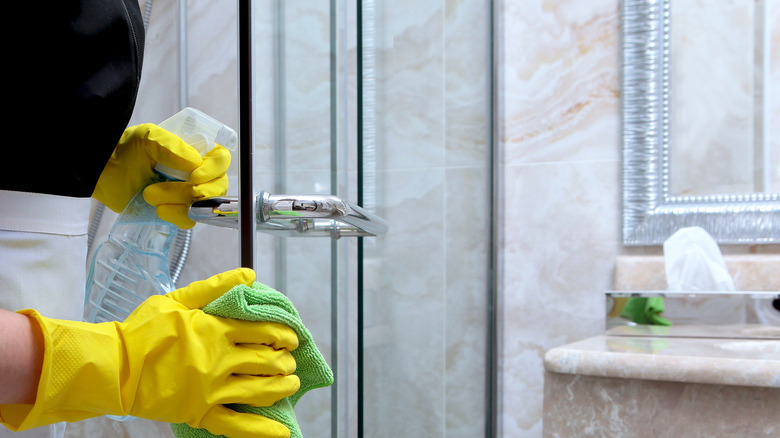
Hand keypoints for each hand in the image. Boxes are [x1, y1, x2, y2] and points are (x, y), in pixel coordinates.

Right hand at [0, 268, 299, 437]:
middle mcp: (219, 360)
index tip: (291, 337)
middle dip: (285, 361)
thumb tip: (250, 274)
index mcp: (215, 330)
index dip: (283, 334)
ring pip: (259, 390)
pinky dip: (261, 430)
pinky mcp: (200, 412)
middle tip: (290, 361)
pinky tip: (282, 431)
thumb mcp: (178, 299)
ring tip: (292, 383)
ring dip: (282, 387)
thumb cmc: (143, 330)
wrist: (113, 367)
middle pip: (266, 361)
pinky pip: (236, 425)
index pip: (262, 331)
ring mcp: (211, 389)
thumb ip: (215, 287)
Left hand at [92, 123, 230, 228]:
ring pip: (203, 206)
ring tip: (150, 194)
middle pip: (218, 187)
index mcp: (196, 152)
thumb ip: (171, 146)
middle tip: (176, 188)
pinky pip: (189, 220)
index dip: (214, 170)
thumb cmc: (126, 148)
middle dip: (196, 191)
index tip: (195, 176)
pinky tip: (158, 209)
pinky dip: (176, 216)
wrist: (104, 171)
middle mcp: (197, 173)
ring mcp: (188, 194)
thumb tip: (195, 163)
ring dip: (179, 202)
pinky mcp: (176, 211)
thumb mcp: (148, 137)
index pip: (221, 161)